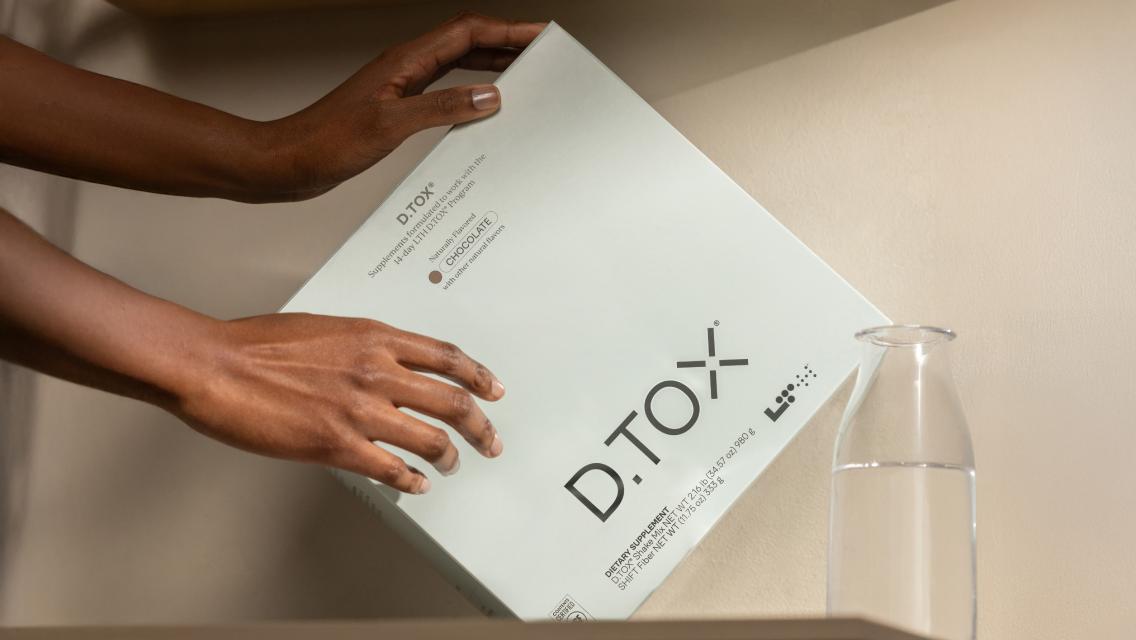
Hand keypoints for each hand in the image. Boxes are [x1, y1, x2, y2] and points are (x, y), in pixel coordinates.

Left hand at [0, 12, 543, 201]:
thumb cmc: (324, 142)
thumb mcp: (389, 126)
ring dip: (490, 67)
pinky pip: (443, 93)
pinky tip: (482, 112)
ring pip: (456, 67)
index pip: (468, 33)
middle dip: (507, 45)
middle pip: (466, 44)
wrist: (287, 163)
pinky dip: (468, 95)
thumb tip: (489, 95)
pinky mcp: (394, 111)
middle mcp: (404, 69)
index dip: (508, 31)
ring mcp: (400, 89)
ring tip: (524, 76)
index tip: (540, 34)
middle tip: (542, 53)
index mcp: (404, 62)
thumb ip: (441, 108)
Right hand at [0, 210, 505, 494]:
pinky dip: (410, 480)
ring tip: (452, 465)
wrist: (216, 366)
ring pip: (431, 438)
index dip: (478, 376)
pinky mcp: (338, 445)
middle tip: (490, 440)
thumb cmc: (257, 344)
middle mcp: (377, 371)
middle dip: (480, 425)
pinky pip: (391, 469)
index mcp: (375, 338)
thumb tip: (386, 362)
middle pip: (453, 400)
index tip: (493, 389)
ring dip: (449, 456)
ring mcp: (361, 410)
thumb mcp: (325, 328)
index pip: (446, 357)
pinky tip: (414, 484)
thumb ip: (363, 346)